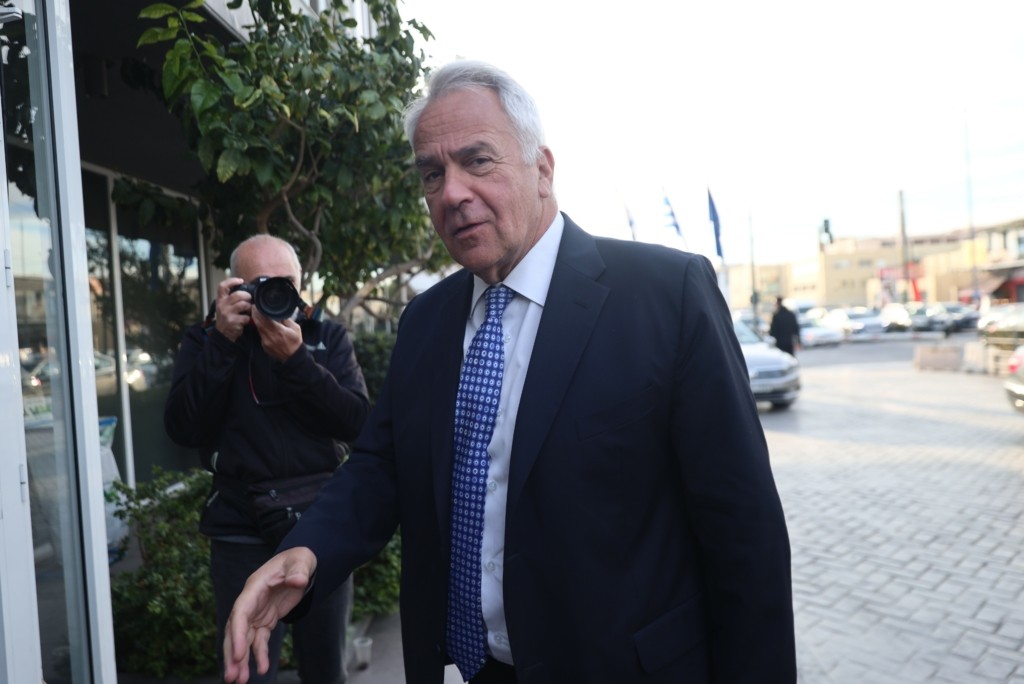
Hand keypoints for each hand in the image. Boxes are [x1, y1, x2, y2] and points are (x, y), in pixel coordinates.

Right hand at [215, 278, 251, 341]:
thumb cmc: (227, 317)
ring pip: (244, 305)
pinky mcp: (232, 321)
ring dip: (249, 307)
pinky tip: (245, 320)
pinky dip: (249, 318)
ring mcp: (227, 313)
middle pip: (238, 295)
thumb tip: (246, 290)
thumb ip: (232, 298)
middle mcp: (222, 305)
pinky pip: (246, 317)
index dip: (232, 281)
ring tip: (248, 310)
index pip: (222, 286)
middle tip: (249, 299)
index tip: (240, 280)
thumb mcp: (225, 306)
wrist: (222, 334)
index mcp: (220, 299)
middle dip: (247, 296)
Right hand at [223, 547, 316, 683]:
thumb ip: (299, 570)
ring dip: (241, 660)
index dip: (237, 634)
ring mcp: (257, 612)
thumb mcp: (301, 560)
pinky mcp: (265, 620)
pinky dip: (259, 654)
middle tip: (231, 677)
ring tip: (240, 681)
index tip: (237, 654)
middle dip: (232, 653)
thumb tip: (298, 580)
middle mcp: (251, 602)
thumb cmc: (299, 559)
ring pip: (244, 639)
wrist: (302, 564)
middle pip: (235, 630)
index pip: (240, 612)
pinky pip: (259, 640)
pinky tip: (262, 669)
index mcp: (255, 587)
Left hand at [251, 308, 302, 361]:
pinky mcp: (264, 346)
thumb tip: (279, 313)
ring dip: (256, 321)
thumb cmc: (295, 342)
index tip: (257, 306)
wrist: (293, 357)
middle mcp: (270, 336)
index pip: (265, 319)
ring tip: (257, 314)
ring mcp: (266, 342)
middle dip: (255, 315)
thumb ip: (287, 320)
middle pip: (258, 323)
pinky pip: (261, 335)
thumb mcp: (295, 328)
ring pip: (258, 329)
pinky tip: (262, 325)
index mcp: (279, 331)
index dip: (259, 312)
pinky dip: (260, 329)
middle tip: (254, 308)